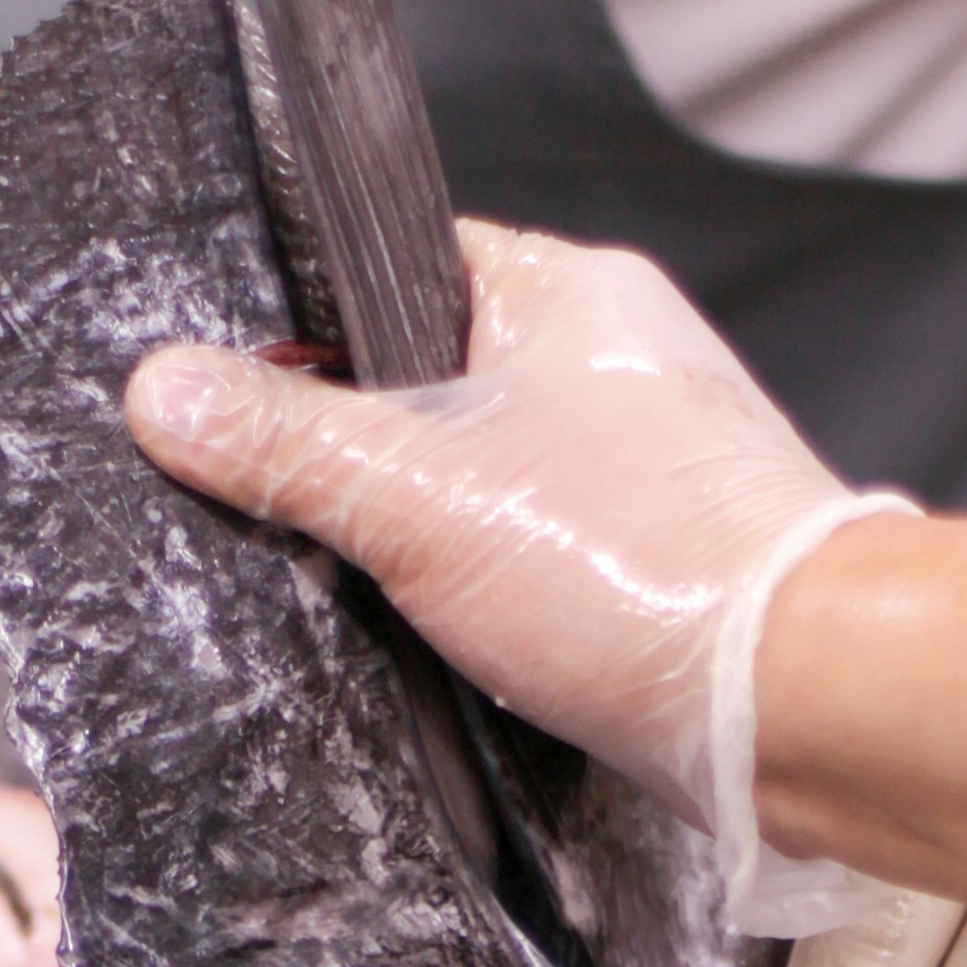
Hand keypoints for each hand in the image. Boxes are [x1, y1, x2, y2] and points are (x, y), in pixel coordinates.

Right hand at [127, 223, 909, 921]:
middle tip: (299, 505)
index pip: (400, 265)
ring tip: (384, 578)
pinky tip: (464, 636)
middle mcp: (618, 357)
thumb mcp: (418, 497)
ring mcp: (648, 462)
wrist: (803, 701)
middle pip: (436, 379)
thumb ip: (286, 445)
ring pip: (490, 475)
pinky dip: (496, 590)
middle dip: (367, 448)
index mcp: (568, 290)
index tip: (243, 395)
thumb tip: (163, 392)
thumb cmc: (642, 571)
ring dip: (434, 530)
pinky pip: (543, 552)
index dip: (310, 327)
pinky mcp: (662, 560)